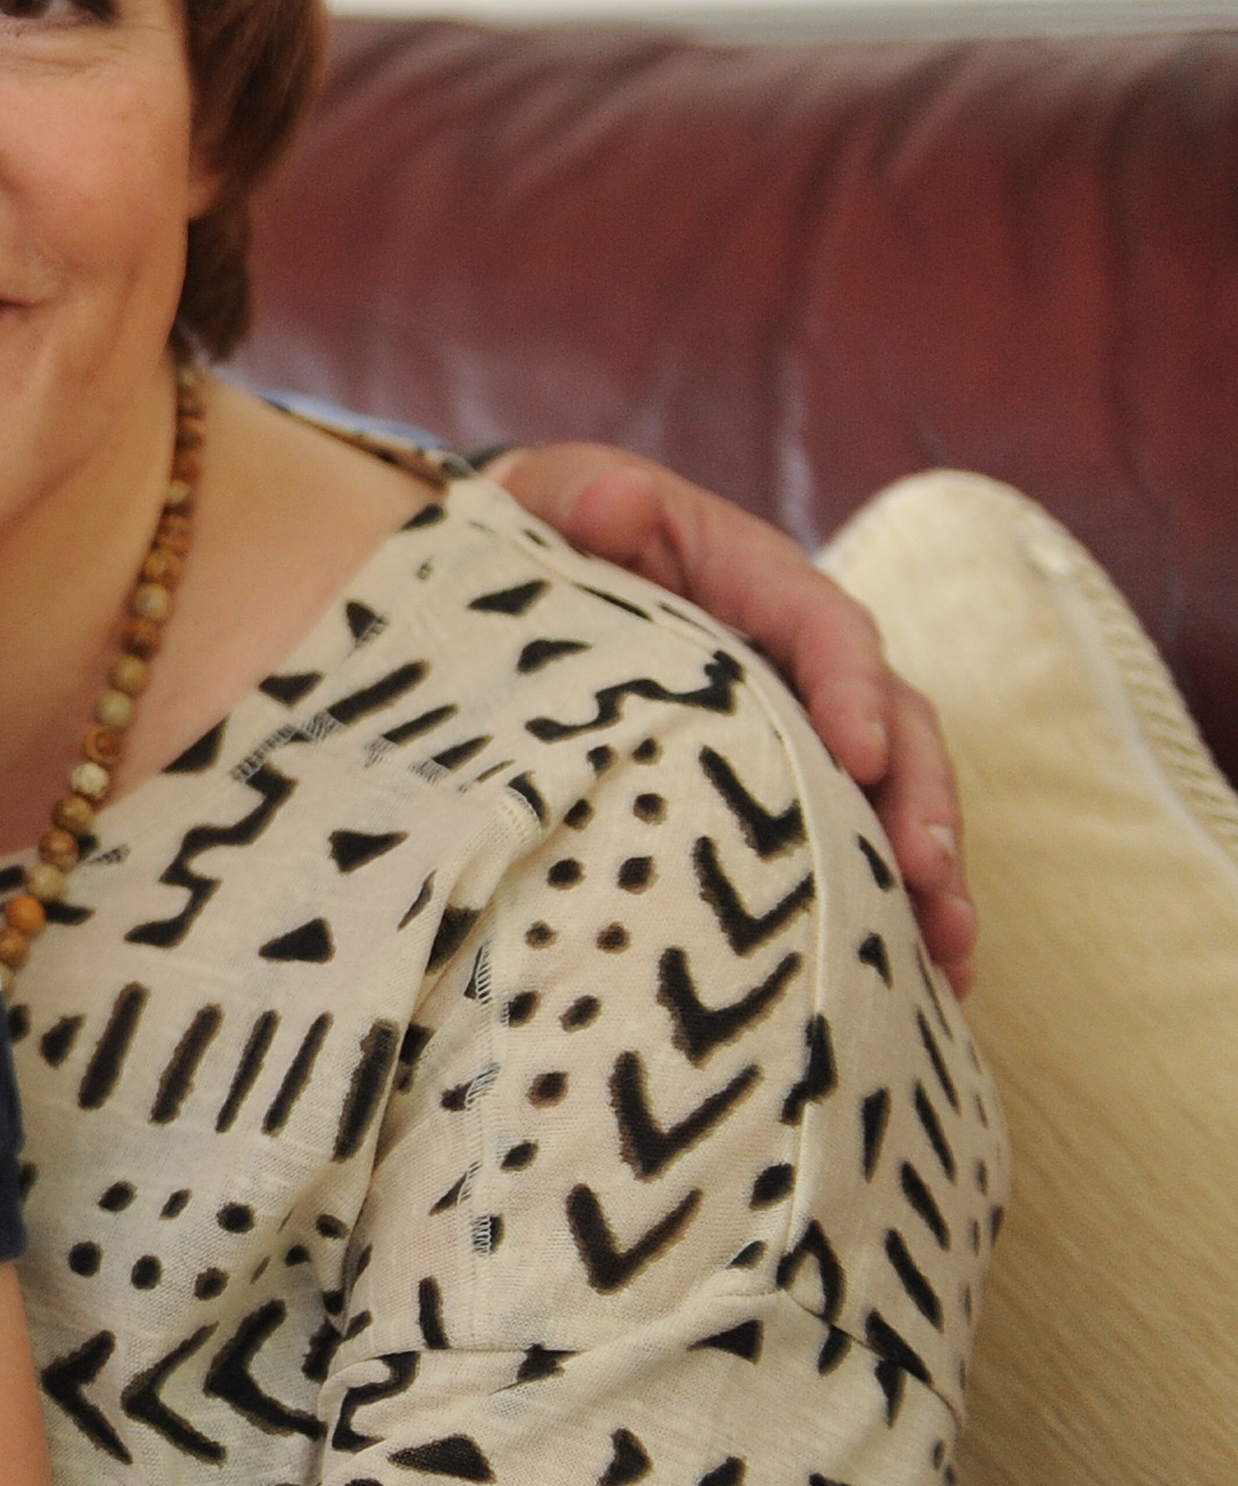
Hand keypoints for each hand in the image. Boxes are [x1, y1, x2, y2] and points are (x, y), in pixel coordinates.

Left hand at [490, 442, 976, 992]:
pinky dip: (892, 908)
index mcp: (759, 581)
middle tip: (927, 878)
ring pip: (895, 796)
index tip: (857, 756)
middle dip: (918, 802)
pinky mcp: (788, 781)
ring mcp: (807, 724)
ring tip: (948, 954)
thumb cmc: (549, 534)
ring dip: (930, 873)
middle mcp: (805, 656)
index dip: (853, 690)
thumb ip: (583, 499)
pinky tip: (922, 985)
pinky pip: (855, 842)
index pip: (827, 630)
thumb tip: (617, 501)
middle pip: (893, 725)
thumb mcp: (552, 502)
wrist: (537, 569)